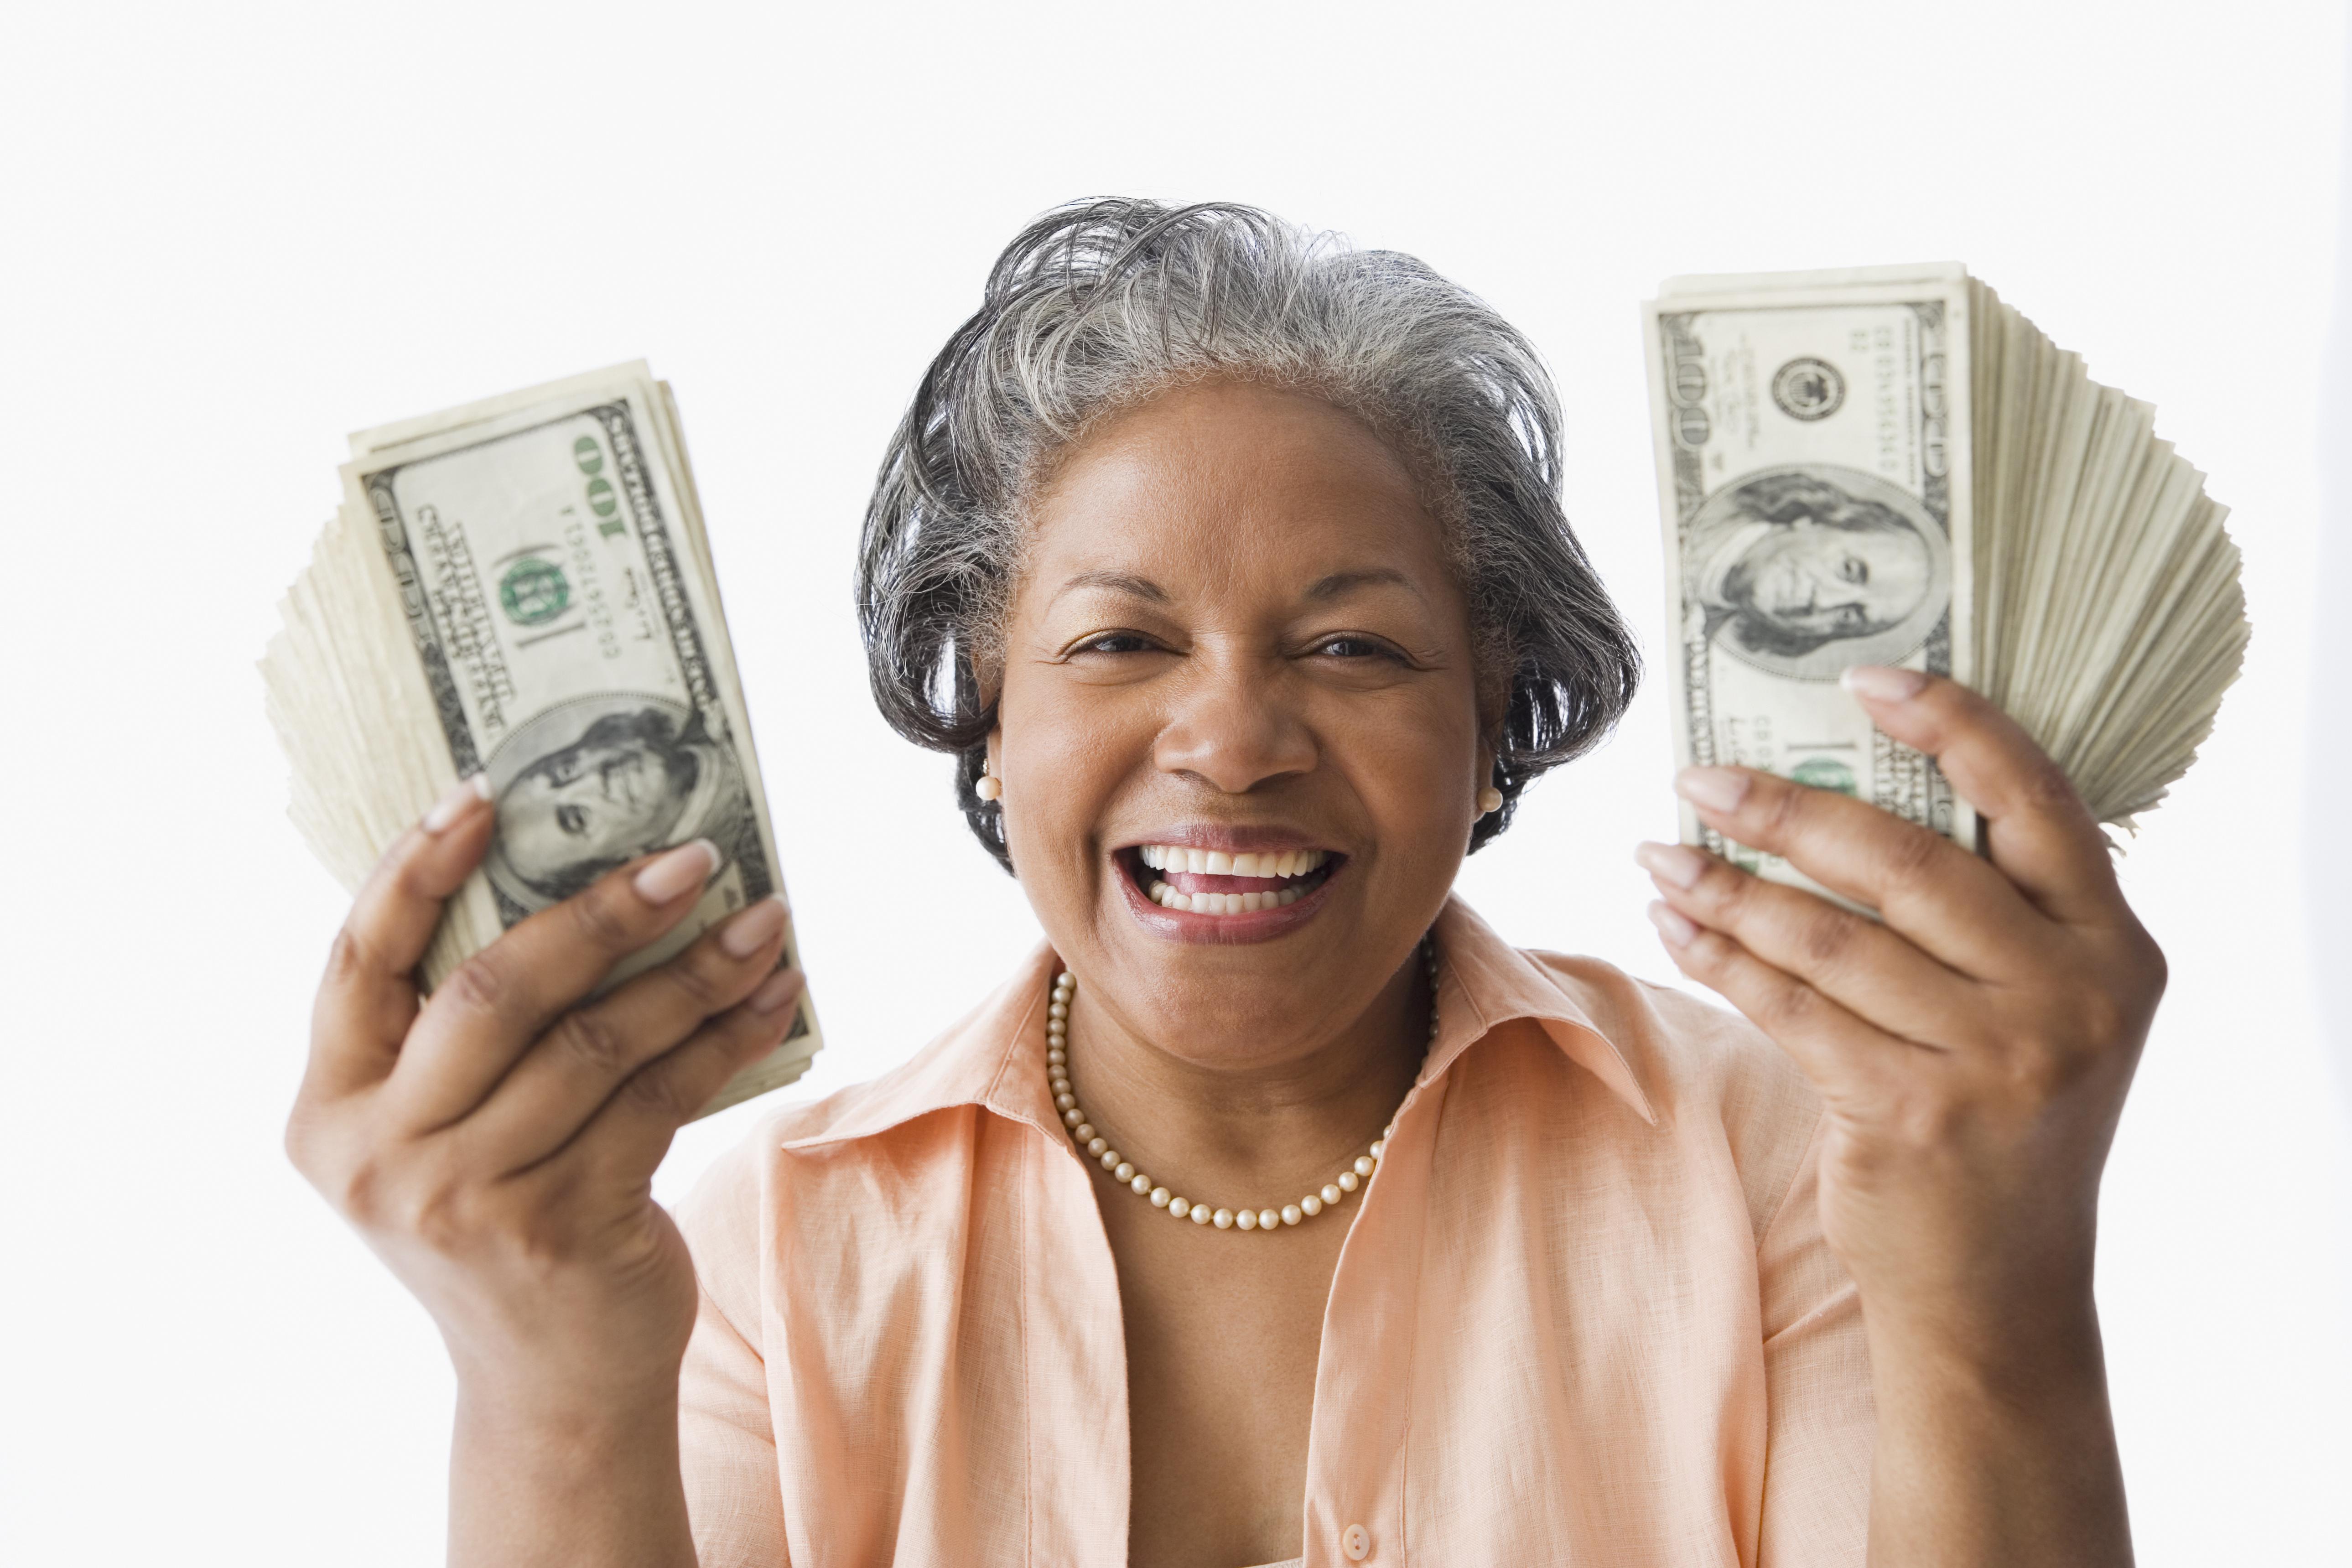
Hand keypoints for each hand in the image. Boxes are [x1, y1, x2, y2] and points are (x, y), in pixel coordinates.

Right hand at [284, 777, 804, 1413]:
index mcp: (330, 1109)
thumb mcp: (444, 1132)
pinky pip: (659, 1102)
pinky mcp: (561, 1229)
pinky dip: (725, 1039)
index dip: (415, 868)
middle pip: (493, 991)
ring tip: (764, 920)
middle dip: (601, 912)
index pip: (356, 959)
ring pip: (595, 1044)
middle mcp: (381, 1155)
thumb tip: (576, 876)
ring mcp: (467, 1198)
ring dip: (693, 972)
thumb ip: (465, 1032)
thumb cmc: (502, 1216)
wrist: (546, 1382)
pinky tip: (773, 998)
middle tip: (691, 854)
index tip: (485, 789)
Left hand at [1634, 667, 2164, 1372]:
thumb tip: (1842, 791)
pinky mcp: (1911, 1115)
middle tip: (1700, 775)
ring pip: (1831, 937)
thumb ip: (1988, 912)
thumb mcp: (2041, 1006)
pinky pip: (1791, 1009)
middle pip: (1909, 861)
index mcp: (2114, 945)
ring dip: (1730, 886)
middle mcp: (2069, 996)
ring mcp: (1995, 1061)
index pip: (2036, 797)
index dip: (1951, 723)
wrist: (2003, 1286)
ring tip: (1661, 852)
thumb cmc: (2003, 1118)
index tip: (1861, 676)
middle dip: (1788, 809)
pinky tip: (1675, 924)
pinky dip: (1722, 956)